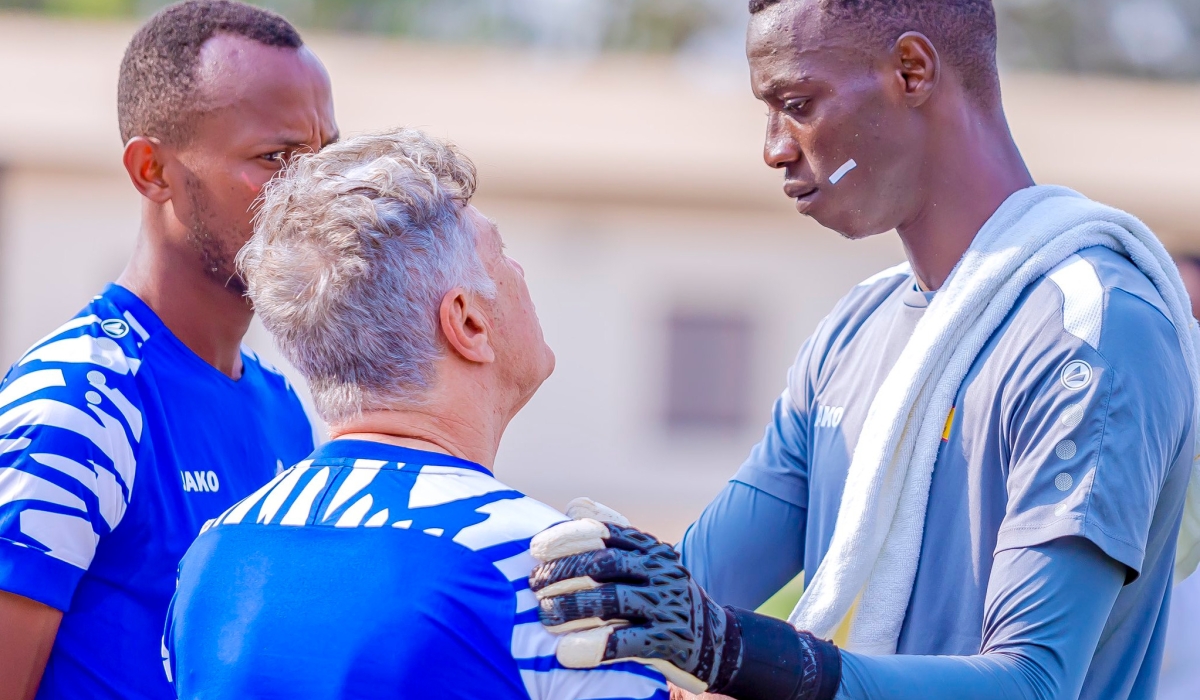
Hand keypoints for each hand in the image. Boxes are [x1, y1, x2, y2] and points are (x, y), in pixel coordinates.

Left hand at [529, 516, 841, 699]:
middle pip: (603, 565)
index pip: (604, 532)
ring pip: (612, 602)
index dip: (567, 537)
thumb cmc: (661, 593)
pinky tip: (565, 653)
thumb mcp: (643, 558)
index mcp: (647, 547)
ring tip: (544, 617)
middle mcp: (658, 570)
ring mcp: (665, 604)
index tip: (536, 548)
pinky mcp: (669, 641)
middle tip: (534, 586)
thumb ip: (610, 532)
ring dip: (571, 608)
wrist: (716, 636)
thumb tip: (572, 505)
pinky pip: (627, 643)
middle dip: (562, 574)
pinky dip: (594, 648)